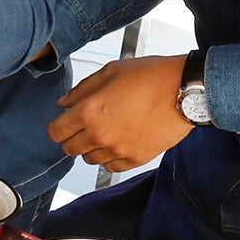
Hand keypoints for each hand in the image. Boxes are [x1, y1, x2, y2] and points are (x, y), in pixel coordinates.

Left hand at [48, 56, 193, 171]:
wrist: (184, 91)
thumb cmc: (150, 76)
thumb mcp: (111, 71)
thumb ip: (82, 89)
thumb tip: (64, 103)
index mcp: (89, 111)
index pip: (56, 132)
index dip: (58, 126)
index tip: (65, 122)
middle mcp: (99, 135)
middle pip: (69, 149)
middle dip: (73, 138)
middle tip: (85, 126)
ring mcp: (118, 150)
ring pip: (90, 160)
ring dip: (92, 148)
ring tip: (107, 131)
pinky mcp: (135, 159)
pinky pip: (111, 167)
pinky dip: (110, 158)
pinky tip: (119, 142)